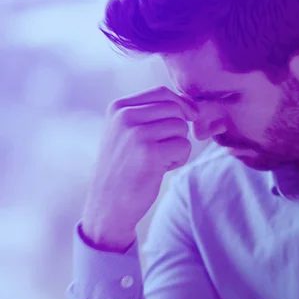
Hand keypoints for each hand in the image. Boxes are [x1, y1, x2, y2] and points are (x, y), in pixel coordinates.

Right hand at [82, 86, 196, 249]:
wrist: (108, 205)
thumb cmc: (123, 169)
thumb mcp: (125, 133)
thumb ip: (149, 115)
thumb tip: (189, 105)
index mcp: (118, 107)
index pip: (161, 93)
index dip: (181, 105)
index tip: (189, 119)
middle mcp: (125, 116)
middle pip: (174, 109)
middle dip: (178, 129)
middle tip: (164, 149)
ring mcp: (137, 133)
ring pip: (181, 127)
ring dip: (178, 146)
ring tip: (159, 161)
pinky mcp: (150, 153)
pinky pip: (184, 146)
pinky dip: (179, 159)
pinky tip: (161, 169)